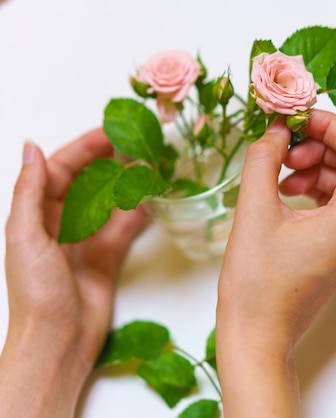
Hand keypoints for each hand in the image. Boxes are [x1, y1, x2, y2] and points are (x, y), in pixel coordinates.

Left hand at [0, 129, 147, 416]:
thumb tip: (32, 147)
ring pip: (108, 203)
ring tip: (148, 167)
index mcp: (35, 215)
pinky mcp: (106, 258)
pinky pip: (123, 229)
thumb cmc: (36, 291)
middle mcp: (60, 224)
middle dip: (108, 162)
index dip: (83, 149)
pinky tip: (150, 202)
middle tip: (135, 145)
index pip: (60, 170)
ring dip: (125, 185)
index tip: (109, 133)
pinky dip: (136, 214)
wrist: (58, 340)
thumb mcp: (26, 236)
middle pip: (86, 182)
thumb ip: (30, 191)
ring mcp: (85, 241)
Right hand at [216, 110, 335, 416]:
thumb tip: (276, 128)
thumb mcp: (255, 209)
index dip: (329, 124)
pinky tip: (285, 189)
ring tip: (280, 172)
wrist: (260, 334)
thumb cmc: (256, 282)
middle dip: (321, 144)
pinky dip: (316, 187)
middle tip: (283, 147)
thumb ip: (264, 157)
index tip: (296, 118)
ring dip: (317, 165)